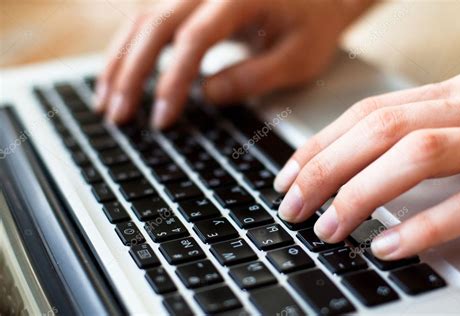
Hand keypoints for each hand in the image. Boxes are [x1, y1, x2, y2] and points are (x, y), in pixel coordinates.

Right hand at [94, 0, 372, 128]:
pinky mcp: (188, 0)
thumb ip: (255, 76)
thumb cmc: (313, 23)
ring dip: (120, 63)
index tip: (162, 119)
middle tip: (118, 117)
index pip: (194, 40)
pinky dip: (128, 50)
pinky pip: (147, 21)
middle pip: (155, 26)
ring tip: (105, 103)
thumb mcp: (298, 57)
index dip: (173, 81)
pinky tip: (117, 76)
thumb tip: (208, 94)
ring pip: (142, 21)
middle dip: (131, 75)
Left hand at [275, 72, 459, 259]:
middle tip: (294, 208)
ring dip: (360, 194)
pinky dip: (421, 226)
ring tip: (328, 229)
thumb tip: (344, 173)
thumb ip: (411, 139)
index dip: (320, 146)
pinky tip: (385, 247)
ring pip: (415, 153)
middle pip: (380, 129)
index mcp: (448, 97)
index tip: (288, 178)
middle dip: (325, 169)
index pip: (368, 113)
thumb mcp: (457, 127)